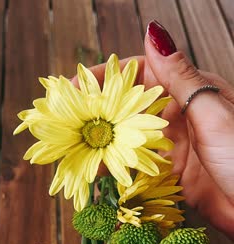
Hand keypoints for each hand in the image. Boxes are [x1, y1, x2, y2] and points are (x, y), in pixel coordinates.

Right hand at [83, 22, 233, 238]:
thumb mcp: (213, 111)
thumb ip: (180, 77)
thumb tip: (154, 32)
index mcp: (192, 91)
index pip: (141, 74)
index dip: (105, 78)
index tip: (72, 86)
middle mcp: (181, 115)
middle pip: (132, 109)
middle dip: (98, 115)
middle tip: (65, 124)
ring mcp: (176, 147)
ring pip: (132, 141)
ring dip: (105, 146)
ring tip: (74, 152)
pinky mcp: (175, 176)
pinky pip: (141, 170)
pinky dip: (121, 171)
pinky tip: (100, 174)